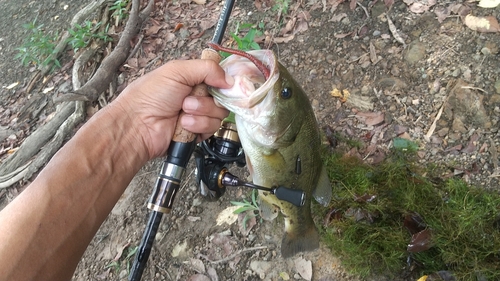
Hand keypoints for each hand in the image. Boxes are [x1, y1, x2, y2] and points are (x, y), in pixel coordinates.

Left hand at [113, 59, 232, 158]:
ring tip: (182, 114)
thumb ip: (207, 68)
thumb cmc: (150, 95)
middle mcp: (197, 96)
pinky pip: (212, 129)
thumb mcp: (177, 71)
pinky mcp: (197, 133)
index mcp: (192, 78)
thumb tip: (230, 79)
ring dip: (201, 114)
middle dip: (206, 101)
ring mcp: (198, 115)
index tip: (222, 85)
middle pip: (222, 98)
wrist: (138, 126)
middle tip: (187, 102)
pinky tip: (183, 125)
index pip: (219, 77)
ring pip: (218, 114)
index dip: (223, 82)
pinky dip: (198, 126)